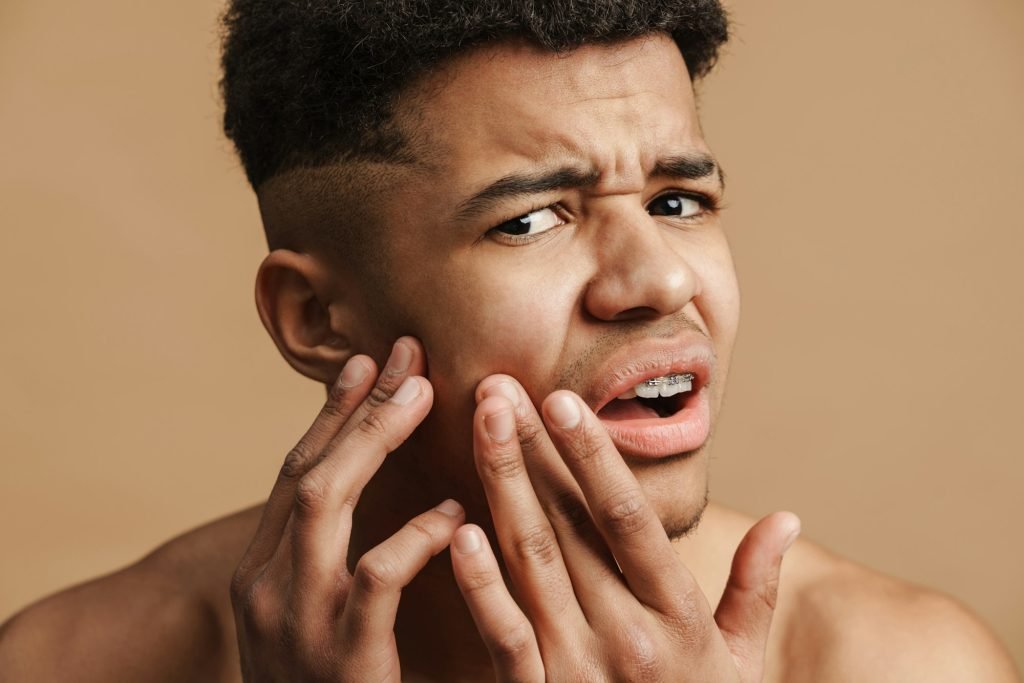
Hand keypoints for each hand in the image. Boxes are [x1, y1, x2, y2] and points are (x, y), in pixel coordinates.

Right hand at [230, 338, 463, 682]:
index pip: (295, 475)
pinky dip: (415, 535)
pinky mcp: (339, 659)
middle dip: (356, 407)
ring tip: (423, 395)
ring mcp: (293, 623)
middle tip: (406, 353)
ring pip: (325, 504)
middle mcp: (264, 589)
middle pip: (307, 471)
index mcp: (263, 576)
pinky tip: (452, 511)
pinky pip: (377, 577)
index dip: (331, 415)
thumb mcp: (317, 622)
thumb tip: (376, 495)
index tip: (367, 362)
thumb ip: (337, 563)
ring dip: (374, 440)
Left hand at [450, 376, 799, 681]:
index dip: (594, 457)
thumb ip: (755, 589)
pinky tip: (458, 531)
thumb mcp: (741, 664)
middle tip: (496, 386)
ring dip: (500, 488)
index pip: (629, 518)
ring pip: (533, 562)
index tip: (561, 401)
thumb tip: (788, 518)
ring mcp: (579, 670)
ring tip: (477, 427)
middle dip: (529, 450)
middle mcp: (628, 636)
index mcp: (678, 617)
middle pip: (570, 525)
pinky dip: (481, 585)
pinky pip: (506, 638)